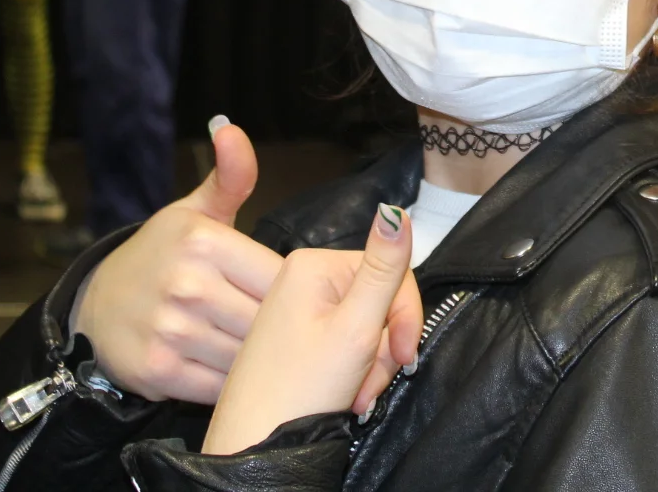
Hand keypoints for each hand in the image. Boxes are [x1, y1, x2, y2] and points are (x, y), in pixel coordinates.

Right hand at [73, 119, 283, 403]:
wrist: (95, 306)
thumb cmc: (159, 257)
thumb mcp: (193, 212)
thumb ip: (229, 176)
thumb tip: (231, 127)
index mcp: (203, 241)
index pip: (282, 276)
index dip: (298, 292)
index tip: (303, 299)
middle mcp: (186, 283)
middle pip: (269, 319)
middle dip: (284, 329)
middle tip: (290, 333)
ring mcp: (171, 329)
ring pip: (248, 355)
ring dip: (260, 360)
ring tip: (266, 354)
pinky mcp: (158, 371)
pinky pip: (221, 385)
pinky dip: (233, 385)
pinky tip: (235, 374)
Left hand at [204, 205, 420, 455]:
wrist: (252, 447)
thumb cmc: (301, 389)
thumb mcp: (355, 328)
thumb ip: (383, 268)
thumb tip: (397, 210)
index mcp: (313, 266)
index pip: (390, 272)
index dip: (405, 317)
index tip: (404, 357)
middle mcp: (302, 281)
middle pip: (377, 301)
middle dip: (384, 348)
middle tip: (371, 385)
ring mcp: (297, 312)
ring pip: (365, 327)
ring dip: (372, 365)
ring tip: (357, 397)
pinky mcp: (296, 341)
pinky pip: (344, 344)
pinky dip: (355, 371)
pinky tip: (346, 396)